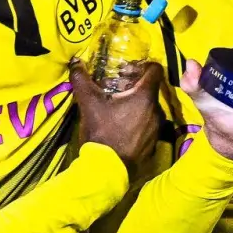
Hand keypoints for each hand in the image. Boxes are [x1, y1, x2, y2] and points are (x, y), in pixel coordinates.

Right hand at [70, 60, 163, 174]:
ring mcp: (157, 128)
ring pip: (149, 108)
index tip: (125, 71)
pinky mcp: (154, 143)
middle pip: (150, 89)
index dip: (141, 65)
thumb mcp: (88, 103)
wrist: (107, 169)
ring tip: (116, 109)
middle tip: (115, 89)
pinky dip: (137, 121)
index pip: (155, 70)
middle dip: (134, 86)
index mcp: (145, 97)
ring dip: (135, 104)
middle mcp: (157, 110)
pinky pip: (148, 124)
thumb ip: (82, 79)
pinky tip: (121, 126)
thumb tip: (75, 62)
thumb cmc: (101, 132)